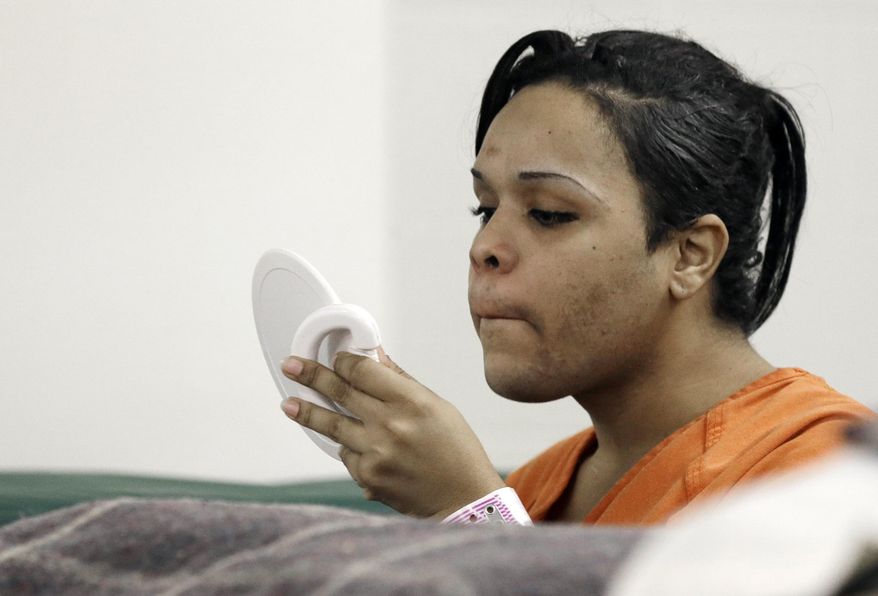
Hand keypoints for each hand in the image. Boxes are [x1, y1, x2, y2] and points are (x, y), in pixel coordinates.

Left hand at [279, 349, 505, 517]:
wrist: (464, 499)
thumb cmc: (456, 451)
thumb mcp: (437, 406)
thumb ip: (401, 382)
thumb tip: (375, 358)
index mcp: (410, 402)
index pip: (362, 371)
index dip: (344, 362)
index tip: (335, 359)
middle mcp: (390, 426)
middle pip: (340, 392)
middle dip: (311, 376)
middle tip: (291, 366)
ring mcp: (375, 454)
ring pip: (332, 426)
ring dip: (307, 412)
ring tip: (288, 404)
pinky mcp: (368, 478)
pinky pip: (346, 455)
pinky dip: (347, 447)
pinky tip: (353, 444)